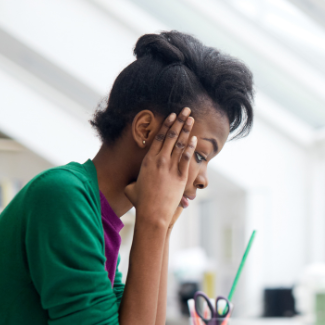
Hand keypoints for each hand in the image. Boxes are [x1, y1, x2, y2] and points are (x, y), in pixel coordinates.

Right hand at [126, 107, 196, 228]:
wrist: (152, 214)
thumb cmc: (141, 203)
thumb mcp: (132, 189)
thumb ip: (132, 183)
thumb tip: (130, 185)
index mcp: (148, 161)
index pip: (158, 138)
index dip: (166, 125)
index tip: (172, 116)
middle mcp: (159, 161)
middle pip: (170, 136)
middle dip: (179, 121)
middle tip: (186, 110)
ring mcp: (170, 167)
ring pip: (179, 144)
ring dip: (186, 129)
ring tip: (192, 118)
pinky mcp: (180, 176)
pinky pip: (186, 158)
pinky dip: (190, 147)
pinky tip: (194, 138)